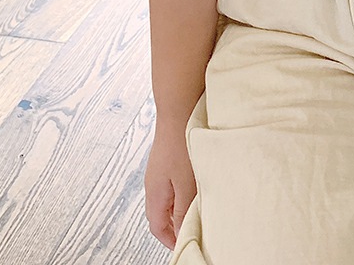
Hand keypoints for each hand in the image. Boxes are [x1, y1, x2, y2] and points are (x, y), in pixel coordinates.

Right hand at [144, 124, 196, 249]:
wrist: (178, 110)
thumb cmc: (181, 145)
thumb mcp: (186, 184)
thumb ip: (183, 210)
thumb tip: (181, 232)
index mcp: (154, 194)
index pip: (157, 227)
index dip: (170, 239)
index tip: (185, 243)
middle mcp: (153, 183)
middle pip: (161, 213)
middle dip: (176, 225)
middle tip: (195, 228)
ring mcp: (159, 170)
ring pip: (168, 198)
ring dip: (181, 206)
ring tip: (200, 207)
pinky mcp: (167, 159)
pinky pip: (173, 183)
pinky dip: (183, 190)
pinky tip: (198, 184)